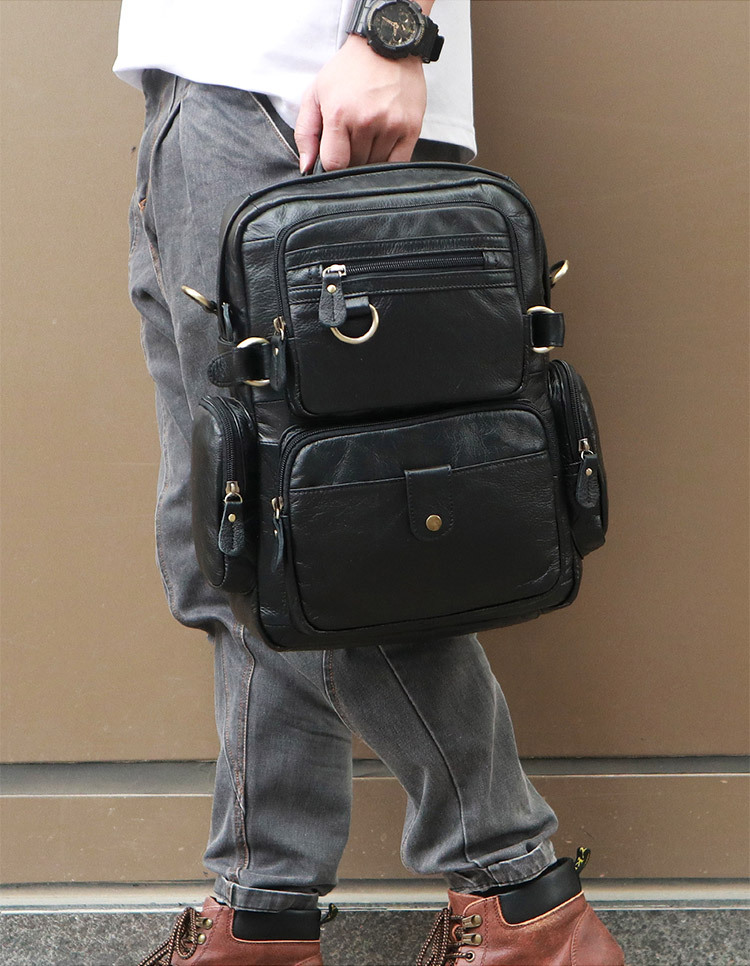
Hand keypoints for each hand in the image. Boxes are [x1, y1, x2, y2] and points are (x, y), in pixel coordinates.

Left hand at [294, 34, 426, 171]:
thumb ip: (306, 133)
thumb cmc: (350, 69)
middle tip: (352, 138)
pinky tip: (383, 144)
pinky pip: (398, 163)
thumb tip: (307, 167)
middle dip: (351, 158)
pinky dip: (389, 161)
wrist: (386, 43)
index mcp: (339, 114)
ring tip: (369, 134)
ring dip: (370, 159)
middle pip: (356, 166)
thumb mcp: (316, 93)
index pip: (334, 164)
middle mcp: (366, 121)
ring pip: (376, 165)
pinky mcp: (411, 128)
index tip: (334, 156)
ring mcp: (391, 125)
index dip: (332, 166)